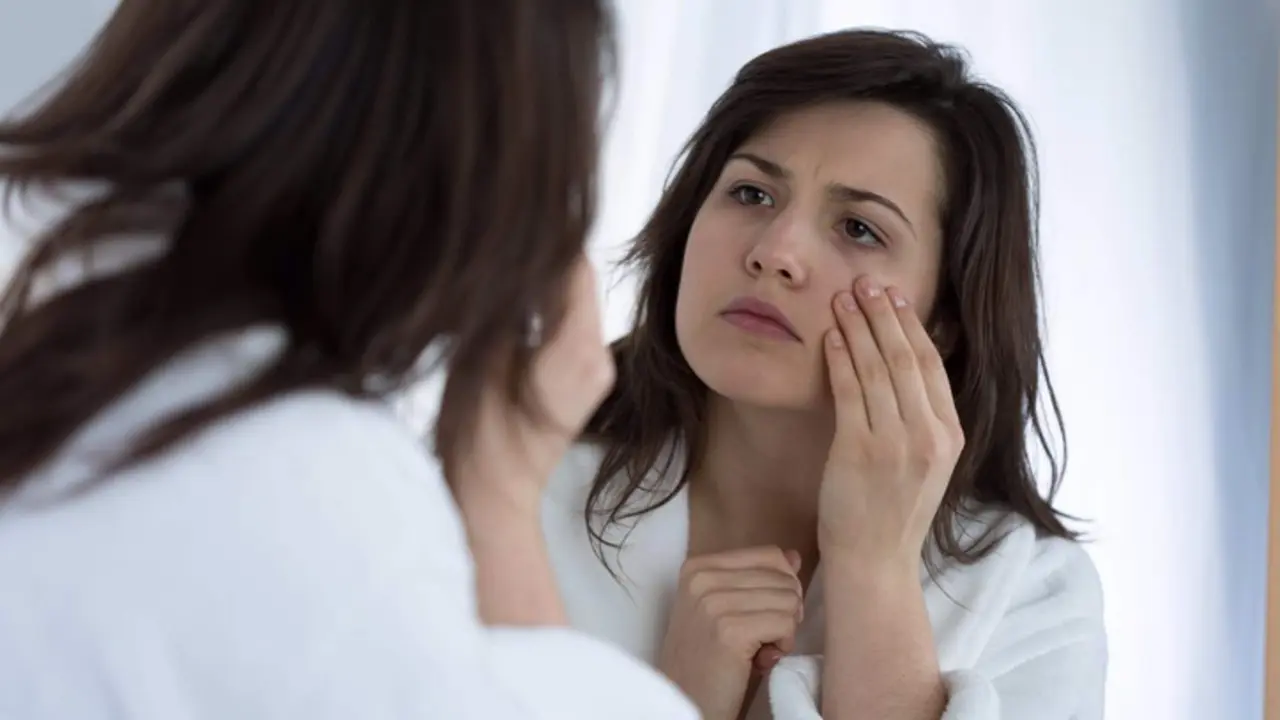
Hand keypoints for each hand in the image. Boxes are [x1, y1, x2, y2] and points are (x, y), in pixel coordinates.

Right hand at [454, 255, 613, 626]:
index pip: (574, 268)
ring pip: (573, 301)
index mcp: (577, 351)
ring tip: (500, 258)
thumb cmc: (476, 440)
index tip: (511, 210)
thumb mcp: (479, 361)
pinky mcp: (584, 379)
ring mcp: (595, 370)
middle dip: (542, 253)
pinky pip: (568, 325)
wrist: (490, 501)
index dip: (545, 235)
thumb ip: (504, 306)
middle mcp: (598, 357)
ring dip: (541, 280)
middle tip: (500, 227)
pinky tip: (510, 299)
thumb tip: (509, 257)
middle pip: (578, 281)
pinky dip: (544, 307)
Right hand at [657, 547, 803, 719]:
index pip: (769, 555)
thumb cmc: (707, 659)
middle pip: (783, 577)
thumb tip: (793, 556)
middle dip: (785, 610)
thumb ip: (758, 579)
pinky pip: (786, 623)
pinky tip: (761, 659)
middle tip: (762, 637)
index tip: (766, 613)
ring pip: (789, 600)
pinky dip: (782, 645)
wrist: (686, 700)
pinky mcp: (730, 630)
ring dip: (784, 630)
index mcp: (698, 566)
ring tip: (758, 648)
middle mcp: (702, 578)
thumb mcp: (726, 609)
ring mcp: (713, 602)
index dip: (783, 586)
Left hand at [818, 276, 963, 570]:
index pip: (932, 367)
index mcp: (950, 436)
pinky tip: (832, 337)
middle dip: (883, 315)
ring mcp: (895, 444)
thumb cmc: (892, 510)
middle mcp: (928, 436)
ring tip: (842, 299)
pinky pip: (849, 394)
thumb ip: (921, 418)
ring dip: (858, 328)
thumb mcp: (925, 462)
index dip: (912, 326)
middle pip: (906, 359)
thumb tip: (907, 366)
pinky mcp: (859, 452)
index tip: (895, 297)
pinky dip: (841, 360)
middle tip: (865, 282)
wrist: (874, 561)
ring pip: (877, 370)